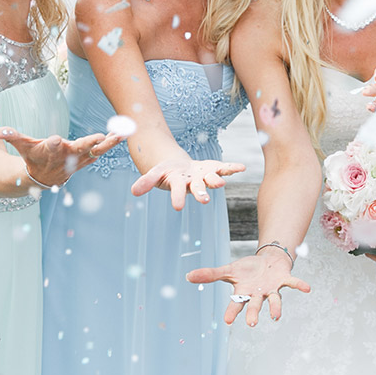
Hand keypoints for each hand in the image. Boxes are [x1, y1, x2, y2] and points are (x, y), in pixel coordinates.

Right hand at [0, 127, 119, 187]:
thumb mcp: (22, 146)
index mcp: (49, 152)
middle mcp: (66, 156)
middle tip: (99, 137)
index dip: (51, 144)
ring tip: (122, 133)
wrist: (43, 178)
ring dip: (109, 143)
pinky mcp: (87, 158)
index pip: (49, 147)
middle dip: (88, 143)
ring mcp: (79, 159)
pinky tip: (123, 134)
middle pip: (78, 149)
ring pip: (95, 151)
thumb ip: (11, 136)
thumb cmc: (32, 157)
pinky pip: (101, 151)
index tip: (55, 139)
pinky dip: (111, 143)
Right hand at [131, 157, 245, 210]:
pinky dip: (232, 168)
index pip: (177, 192)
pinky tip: (242, 167)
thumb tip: (133, 192)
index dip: (177, 198)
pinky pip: (224, 168)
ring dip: (216, 180)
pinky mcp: (214, 168)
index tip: (177, 207)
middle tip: (204, 201)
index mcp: (178, 184)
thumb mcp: (155, 174)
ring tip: (221, 182)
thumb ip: (146, 182)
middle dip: (200, 194)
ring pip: (211, 179)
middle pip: (197, 189)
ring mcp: (204, 176)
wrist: (180, 168)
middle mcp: (193, 183)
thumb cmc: (167, 172)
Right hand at [187, 253, 309, 326]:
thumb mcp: (229, 271)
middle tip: (252, 324)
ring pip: (274, 300)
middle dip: (254, 314)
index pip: (237, 304)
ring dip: (276, 308)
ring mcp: (272, 288)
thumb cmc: (248, 270)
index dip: (233, 312)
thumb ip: (210, 275)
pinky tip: (307, 289)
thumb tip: (188, 276)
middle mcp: (259, 294)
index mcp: (244, 292)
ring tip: (276, 317)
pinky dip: (299, 285)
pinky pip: (292, 283)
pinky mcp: (284, 279)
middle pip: (255, 305)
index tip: (228, 321)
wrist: (268, 260)